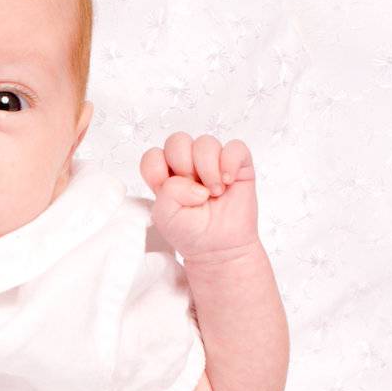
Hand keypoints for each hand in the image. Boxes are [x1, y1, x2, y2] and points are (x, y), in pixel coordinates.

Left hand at [139, 133, 258, 259]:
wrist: (218, 250)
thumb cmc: (190, 233)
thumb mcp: (165, 216)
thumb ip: (169, 192)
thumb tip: (194, 182)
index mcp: (165, 175)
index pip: (153, 155)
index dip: (157, 170)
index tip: (166, 191)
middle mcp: (188, 164)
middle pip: (177, 141)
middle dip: (183, 165)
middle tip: (193, 191)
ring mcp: (213, 162)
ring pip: (205, 142)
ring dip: (208, 169)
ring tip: (214, 192)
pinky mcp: (238, 165)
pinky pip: (235, 147)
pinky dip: (230, 163)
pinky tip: (228, 182)